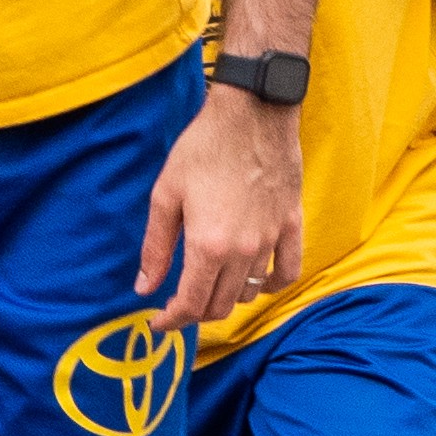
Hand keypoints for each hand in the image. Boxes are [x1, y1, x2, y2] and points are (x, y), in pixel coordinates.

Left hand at [142, 87, 303, 333]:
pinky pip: (287, 270)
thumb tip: (144, 288)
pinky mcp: (291, 224)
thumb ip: (156, 248)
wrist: (252, 112)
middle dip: (196, 312)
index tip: (158, 322)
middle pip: (221, 305)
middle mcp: (242, 251)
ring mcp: (271, 239)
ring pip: (250, 292)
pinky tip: (256, 282)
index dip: (171, 321)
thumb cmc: (203, 148)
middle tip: (179, 304)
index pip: (190, 304)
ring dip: (227, 299)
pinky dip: (270, 284)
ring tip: (211, 288)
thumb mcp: (166, 195)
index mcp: (208, 245)